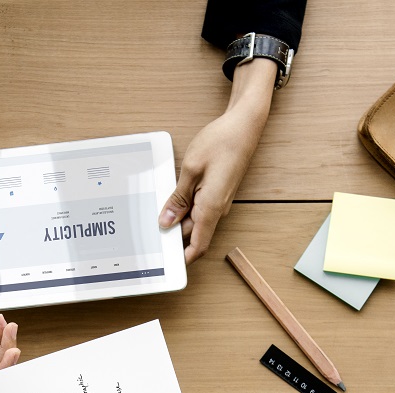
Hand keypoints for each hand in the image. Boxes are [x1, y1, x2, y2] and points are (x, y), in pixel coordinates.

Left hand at [159, 58, 275, 262]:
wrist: (244, 126)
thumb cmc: (221, 142)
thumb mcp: (191, 169)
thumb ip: (178, 198)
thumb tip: (167, 221)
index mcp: (211, 207)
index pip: (198, 245)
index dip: (183, 259)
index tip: (167, 265)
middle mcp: (218, 209)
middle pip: (193, 234)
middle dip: (174, 237)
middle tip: (150, 235)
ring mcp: (219, 201)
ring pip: (196, 220)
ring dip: (178, 220)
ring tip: (157, 213)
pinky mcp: (218, 192)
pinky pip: (200, 208)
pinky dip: (185, 207)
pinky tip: (173, 199)